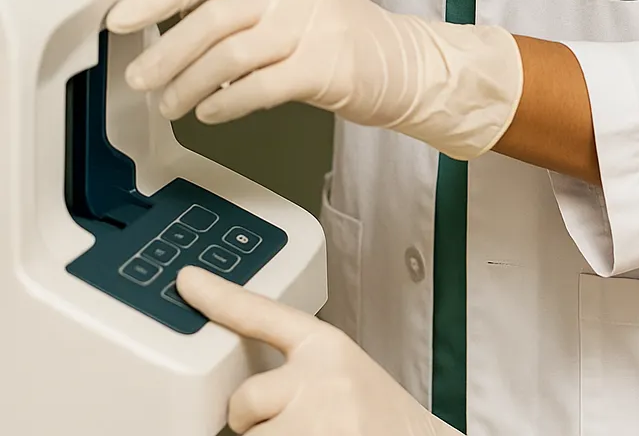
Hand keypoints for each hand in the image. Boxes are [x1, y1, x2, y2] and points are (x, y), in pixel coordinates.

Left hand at [105, 0, 522, 159]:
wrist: (402, 59)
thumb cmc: (336, 33)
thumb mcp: (288, 0)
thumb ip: (237, 6)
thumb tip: (170, 28)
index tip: (121, 19)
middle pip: (212, 20)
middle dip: (165, 56)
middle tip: (141, 81)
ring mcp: (311, 25)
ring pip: (229, 57)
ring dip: (189, 86)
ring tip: (173, 105)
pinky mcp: (324, 66)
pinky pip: (259, 87)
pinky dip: (227, 103)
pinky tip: (213, 112)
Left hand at [176, 265, 449, 433]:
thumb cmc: (386, 423)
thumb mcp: (347, 379)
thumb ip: (303, 374)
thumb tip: (250, 394)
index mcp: (327, 349)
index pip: (263, 312)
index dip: (219, 297)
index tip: (187, 281)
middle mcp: (315, 378)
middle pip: (244, 402)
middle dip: (258, 426)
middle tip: (299, 429)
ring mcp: (309, 420)